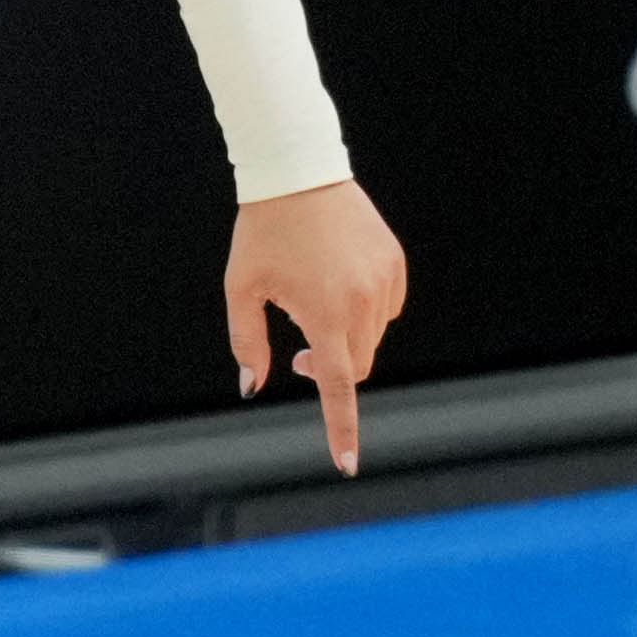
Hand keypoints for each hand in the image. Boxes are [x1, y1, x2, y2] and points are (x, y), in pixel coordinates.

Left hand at [222, 176, 407, 475]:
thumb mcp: (242, 289)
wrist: (298, 171)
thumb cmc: (262, 232)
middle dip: (331, 371)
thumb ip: (247, 343)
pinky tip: (339, 285)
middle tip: (300, 355)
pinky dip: (365, 313)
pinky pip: (386, 309)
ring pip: (372, 339)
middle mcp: (363, 302)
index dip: (342, 429)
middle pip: (355, 368)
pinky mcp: (395, 263)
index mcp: (324, 313)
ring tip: (314, 302)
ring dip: (347, 339)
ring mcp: (384, 280)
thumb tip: (253, 386)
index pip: (338, 388)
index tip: (348, 465)